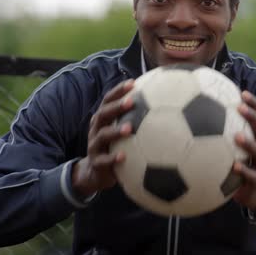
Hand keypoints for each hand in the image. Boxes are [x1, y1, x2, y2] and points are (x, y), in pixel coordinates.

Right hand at [72, 79, 134, 196]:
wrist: (96, 173)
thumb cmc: (114, 146)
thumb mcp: (121, 130)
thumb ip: (135, 118)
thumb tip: (160, 102)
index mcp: (103, 119)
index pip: (108, 100)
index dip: (118, 91)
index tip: (133, 83)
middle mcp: (97, 129)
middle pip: (103, 114)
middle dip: (116, 106)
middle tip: (131, 102)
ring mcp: (95, 146)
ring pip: (102, 136)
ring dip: (115, 131)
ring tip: (129, 129)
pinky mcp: (97, 163)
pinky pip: (104, 161)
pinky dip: (113, 158)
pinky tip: (124, 156)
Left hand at [232, 91, 255, 212]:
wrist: (254, 195)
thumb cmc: (241, 166)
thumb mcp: (235, 150)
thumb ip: (226, 134)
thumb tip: (203, 115)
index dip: (254, 105)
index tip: (242, 93)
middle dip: (253, 117)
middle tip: (240, 107)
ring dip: (249, 143)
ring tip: (237, 136)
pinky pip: (252, 176)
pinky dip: (244, 171)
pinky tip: (234, 166)